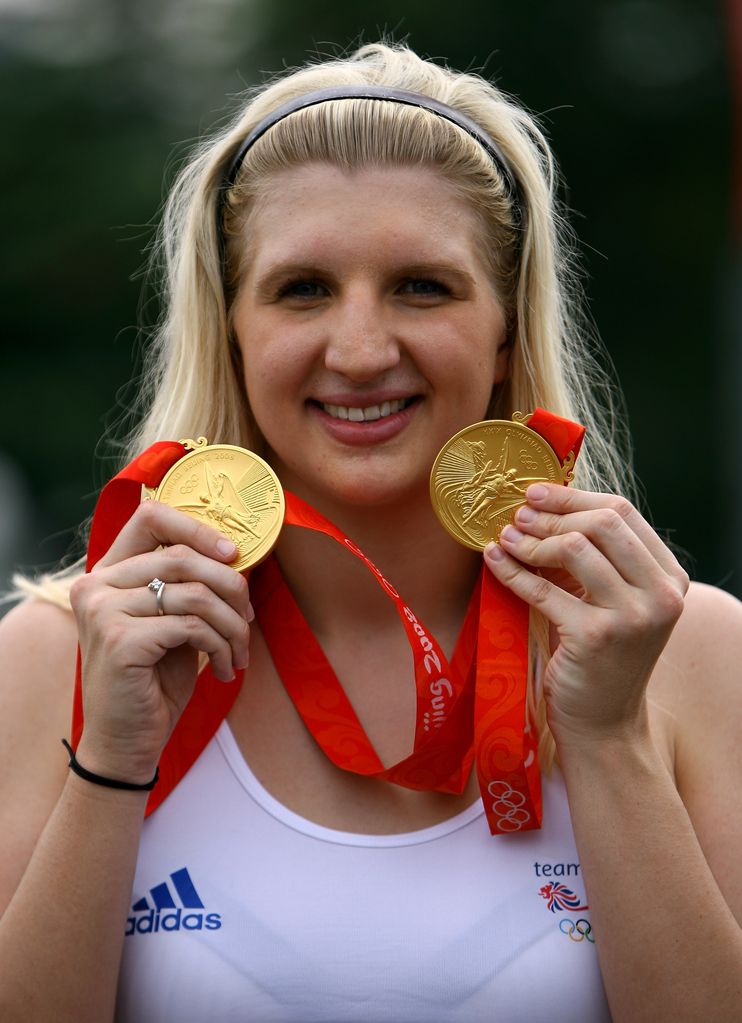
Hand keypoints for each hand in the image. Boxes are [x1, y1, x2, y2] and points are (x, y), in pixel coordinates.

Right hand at [69, 501, 252, 781]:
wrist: (127, 741)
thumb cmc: (154, 680)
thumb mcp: (171, 621)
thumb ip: (187, 585)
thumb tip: (234, 554)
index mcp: (106, 573)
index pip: (150, 516)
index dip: (198, 528)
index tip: (233, 554)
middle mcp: (96, 585)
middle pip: (183, 557)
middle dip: (231, 586)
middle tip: (248, 618)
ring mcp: (103, 612)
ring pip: (196, 594)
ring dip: (232, 626)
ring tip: (239, 652)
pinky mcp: (121, 640)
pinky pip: (193, 626)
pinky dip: (220, 647)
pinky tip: (224, 669)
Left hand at [484, 484, 688, 748]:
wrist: (603, 721)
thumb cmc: (602, 655)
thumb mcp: (614, 601)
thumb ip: (599, 557)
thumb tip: (544, 504)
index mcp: (669, 577)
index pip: (623, 513)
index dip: (574, 497)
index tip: (535, 493)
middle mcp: (660, 594)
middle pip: (602, 523)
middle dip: (552, 515)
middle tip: (517, 516)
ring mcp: (631, 617)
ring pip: (574, 548)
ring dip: (531, 540)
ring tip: (506, 539)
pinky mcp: (595, 638)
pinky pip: (543, 589)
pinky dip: (512, 571)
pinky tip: (494, 561)